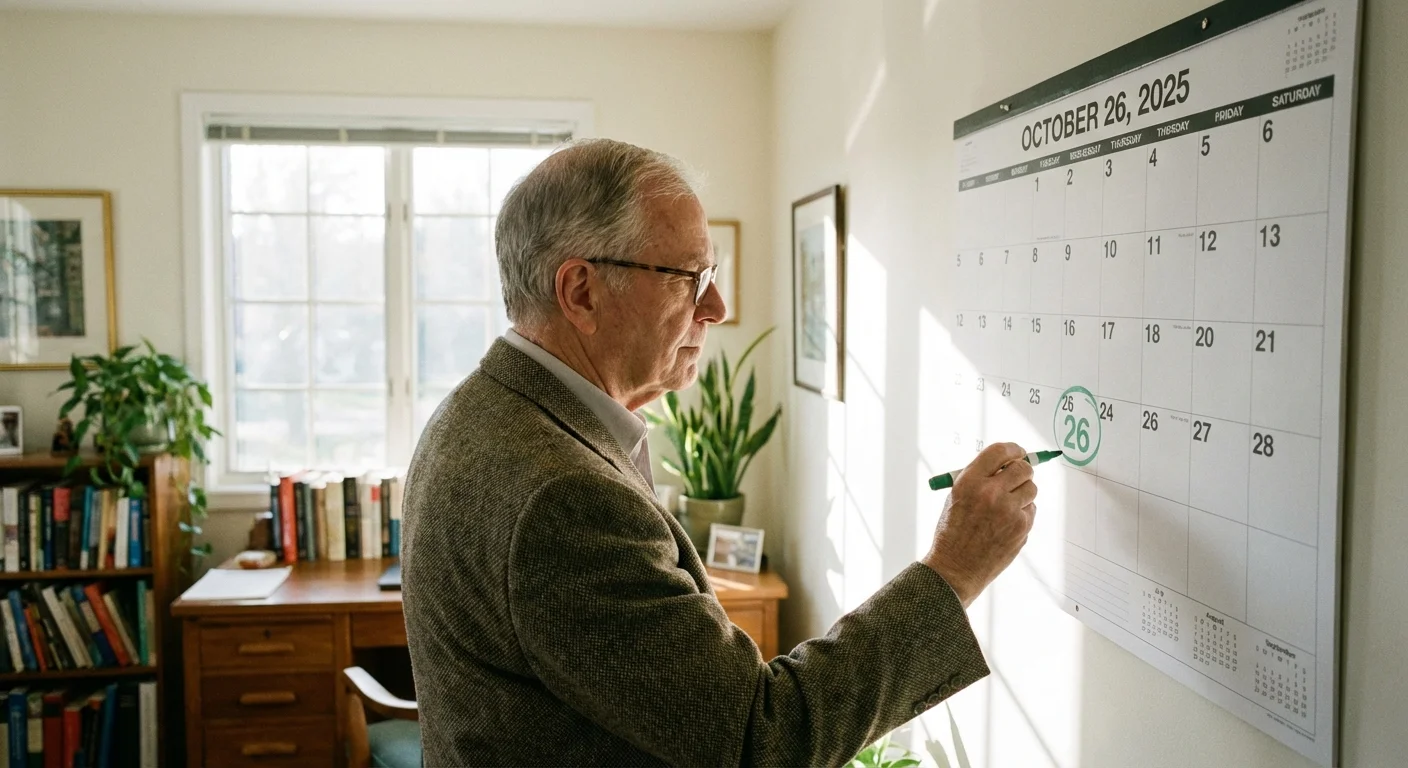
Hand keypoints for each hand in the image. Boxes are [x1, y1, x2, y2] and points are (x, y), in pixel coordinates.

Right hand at [922, 442, 1037, 606]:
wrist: (955, 567)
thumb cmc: (953, 532)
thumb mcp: (956, 497)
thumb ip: (980, 479)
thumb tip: (1006, 464)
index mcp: (969, 481)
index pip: (999, 451)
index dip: (1012, 449)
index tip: (1018, 452)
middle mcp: (990, 493)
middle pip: (1022, 468)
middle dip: (1023, 470)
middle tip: (1019, 476)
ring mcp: (1008, 511)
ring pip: (1032, 488)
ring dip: (1023, 492)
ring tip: (1008, 505)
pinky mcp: (1021, 527)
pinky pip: (1031, 510)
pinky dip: (1022, 513)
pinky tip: (1006, 524)